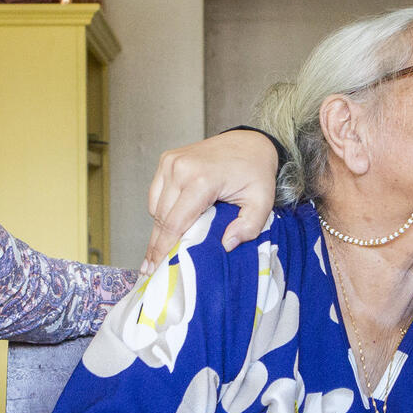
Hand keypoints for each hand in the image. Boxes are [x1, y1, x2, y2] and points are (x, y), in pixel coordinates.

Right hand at [144, 130, 277, 270]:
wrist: (250, 143)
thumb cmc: (256, 172)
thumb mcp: (262, 202)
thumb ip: (249, 227)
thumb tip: (225, 245)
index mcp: (202, 179)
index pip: (176, 222)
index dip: (163, 249)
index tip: (154, 269)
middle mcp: (181, 168)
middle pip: (162, 218)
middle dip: (156, 245)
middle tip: (149, 269)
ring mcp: (171, 162)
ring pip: (156, 207)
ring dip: (160, 228)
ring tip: (161, 250)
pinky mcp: (167, 160)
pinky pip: (156, 194)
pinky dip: (161, 210)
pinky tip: (171, 222)